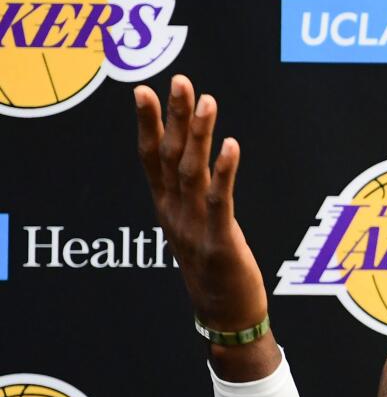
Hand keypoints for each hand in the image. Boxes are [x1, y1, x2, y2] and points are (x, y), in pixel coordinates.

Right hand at [135, 76, 275, 374]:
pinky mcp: (220, 242)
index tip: (145, 90)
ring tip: (207, 101)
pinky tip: (231, 146)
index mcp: (168, 207)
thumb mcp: (195, 226)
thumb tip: (194, 162)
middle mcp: (176, 213)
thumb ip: (191, 195)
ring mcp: (195, 227)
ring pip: (193, 173)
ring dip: (199, 136)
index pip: (153, 158)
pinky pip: (220, 202)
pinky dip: (224, 172)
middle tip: (180, 80)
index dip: (149, 124)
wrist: (225, 316)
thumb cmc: (215, 268)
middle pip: (171, 158)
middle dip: (174, 117)